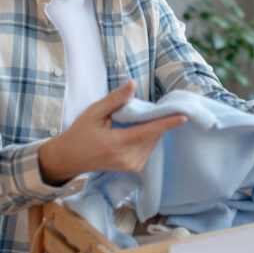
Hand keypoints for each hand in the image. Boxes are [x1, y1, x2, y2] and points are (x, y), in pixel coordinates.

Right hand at [38, 81, 185, 184]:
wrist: (70, 158)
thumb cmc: (80, 132)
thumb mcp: (94, 112)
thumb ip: (115, 99)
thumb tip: (133, 84)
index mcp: (116, 144)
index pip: (147, 132)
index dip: (167, 123)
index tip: (183, 116)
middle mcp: (127, 159)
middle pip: (153, 135)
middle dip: (155, 119)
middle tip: (142, 108)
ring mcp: (132, 166)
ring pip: (153, 141)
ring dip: (151, 128)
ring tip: (131, 121)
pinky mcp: (135, 168)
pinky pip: (149, 147)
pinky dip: (147, 136)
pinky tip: (132, 130)